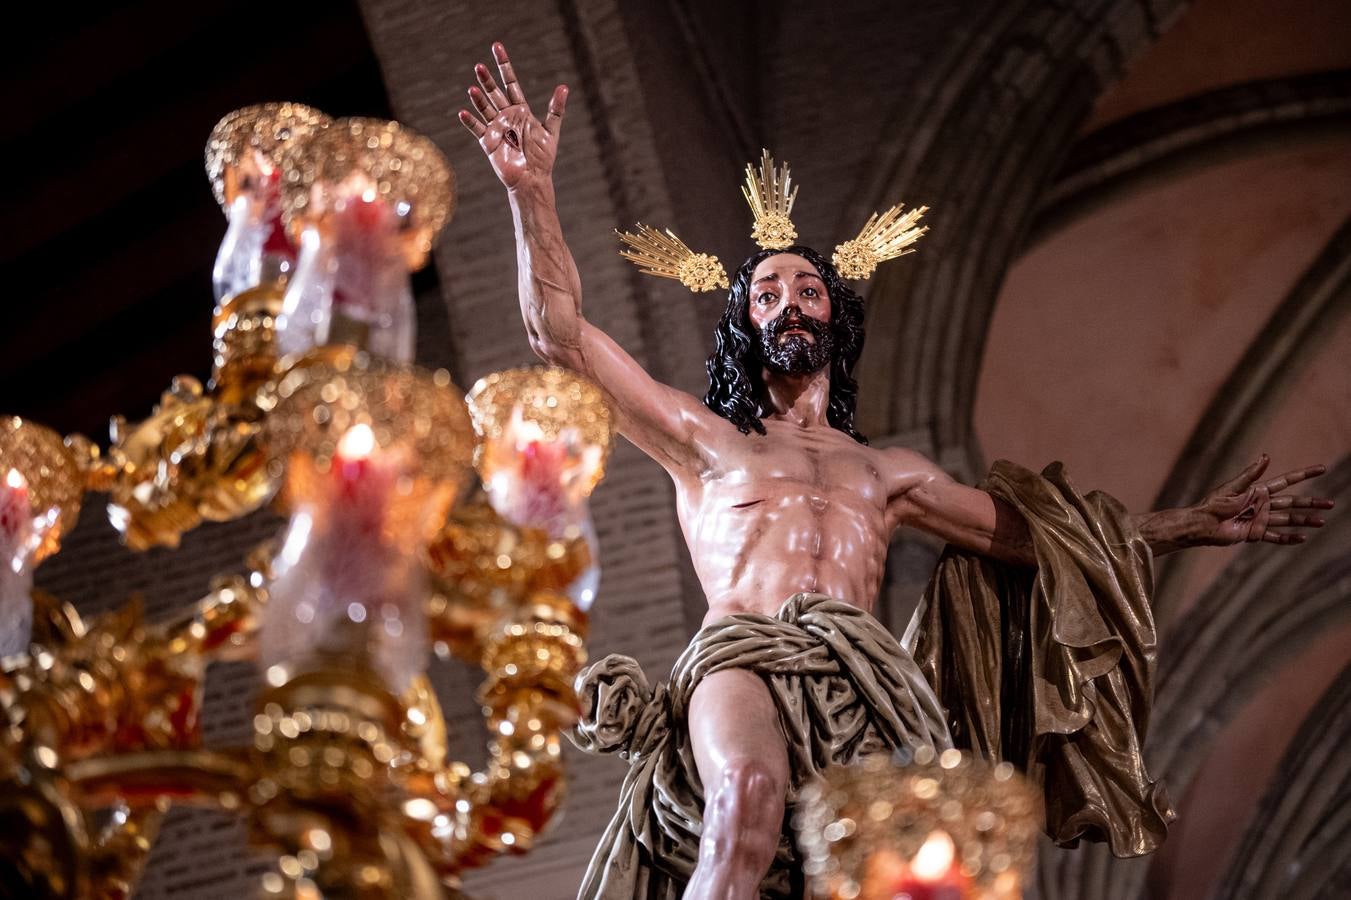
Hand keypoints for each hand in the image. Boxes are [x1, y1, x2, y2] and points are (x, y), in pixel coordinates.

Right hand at [457, 42, 566, 190]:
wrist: (532, 178)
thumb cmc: (543, 157)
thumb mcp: (551, 130)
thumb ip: (556, 109)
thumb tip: (564, 86)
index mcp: (520, 110)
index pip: (510, 82)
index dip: (504, 65)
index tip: (496, 47)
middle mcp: (506, 116)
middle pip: (494, 93)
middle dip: (487, 80)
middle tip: (479, 66)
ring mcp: (496, 127)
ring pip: (485, 108)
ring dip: (478, 99)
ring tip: (473, 88)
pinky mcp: (489, 142)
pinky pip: (477, 129)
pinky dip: (470, 121)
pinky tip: (463, 112)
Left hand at [1192, 454, 1331, 545]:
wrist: (1202, 524)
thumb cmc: (1213, 504)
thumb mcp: (1232, 487)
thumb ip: (1251, 474)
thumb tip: (1266, 456)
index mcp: (1259, 491)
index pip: (1287, 481)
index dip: (1304, 475)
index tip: (1321, 469)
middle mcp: (1263, 505)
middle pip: (1293, 502)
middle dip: (1311, 503)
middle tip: (1330, 503)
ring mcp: (1260, 520)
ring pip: (1288, 519)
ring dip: (1305, 520)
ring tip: (1322, 521)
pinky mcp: (1255, 534)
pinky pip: (1275, 537)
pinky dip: (1288, 538)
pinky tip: (1303, 537)